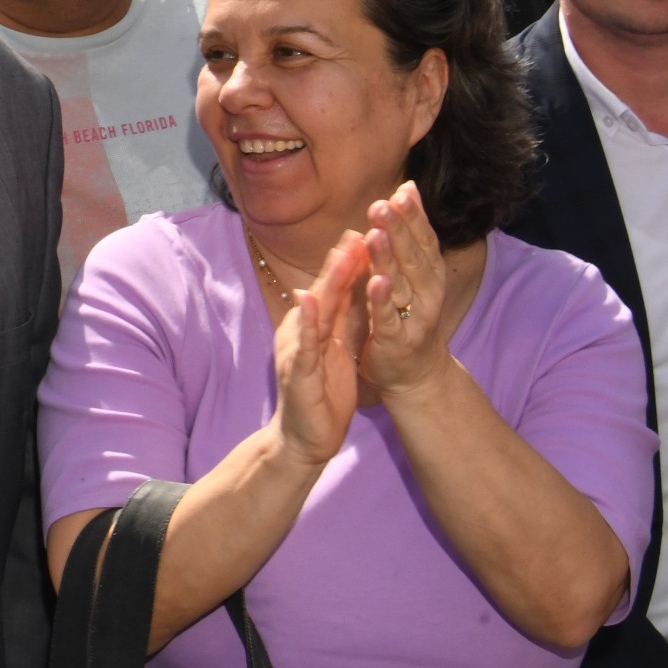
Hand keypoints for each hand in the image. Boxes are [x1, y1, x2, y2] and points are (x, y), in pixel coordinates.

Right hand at [267, 231, 369, 466]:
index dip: (352, 260)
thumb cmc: (323, 393)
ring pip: (313, 309)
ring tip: (341, 253)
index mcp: (316, 325)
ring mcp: (296, 348)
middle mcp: (302, 329)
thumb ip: (342, 317)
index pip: (336, 287)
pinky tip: (310, 300)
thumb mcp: (337, 348)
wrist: (304, 439)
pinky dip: (307, 320)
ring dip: (326, 280)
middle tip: (360, 228)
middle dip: (342, 260)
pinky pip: (303, 343)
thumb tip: (355, 284)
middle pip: (325, 289)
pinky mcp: (296, 371)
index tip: (371, 230)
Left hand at [357, 182, 457, 398]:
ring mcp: (413, 318)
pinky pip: (388, 318)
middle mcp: (427, 294)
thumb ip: (408, 234)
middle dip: (399, 231)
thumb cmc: (409, 314)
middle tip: (383, 205)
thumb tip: (407, 187)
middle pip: (413, 258)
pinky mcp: (394, 340)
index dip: (414, 216)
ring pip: (401, 285)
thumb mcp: (410, 272)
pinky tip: (375, 281)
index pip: (424, 239)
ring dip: (388, 258)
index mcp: (429, 274)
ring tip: (376, 233)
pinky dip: (382, 299)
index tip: (401, 190)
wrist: (415, 373)